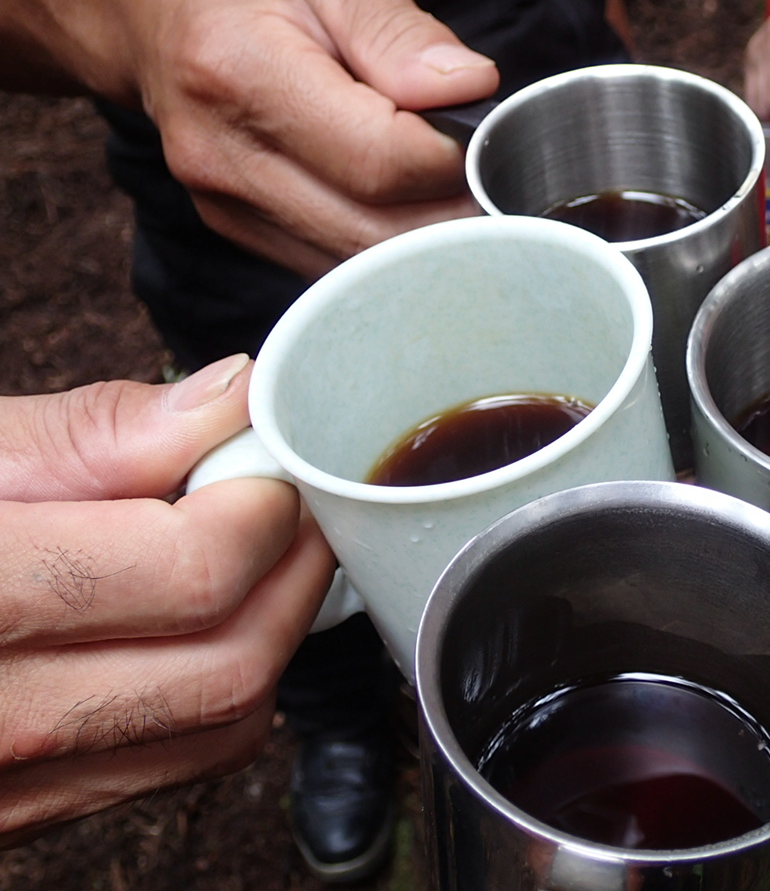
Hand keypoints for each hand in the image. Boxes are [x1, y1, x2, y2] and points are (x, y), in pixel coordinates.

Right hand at [0, 0, 499, 277]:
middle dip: (453, 220)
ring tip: (463, 203)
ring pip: (358, 267)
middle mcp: (224, 154)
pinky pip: (336, 268)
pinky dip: (387, 252)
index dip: (455, 163)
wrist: (155, 14)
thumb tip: (468, 89)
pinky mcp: (241, 233)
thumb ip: (403, 34)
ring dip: (426, 247)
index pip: (380, 160)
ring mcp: (226, 206)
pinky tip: (415, 217)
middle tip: (498, 190)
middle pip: (373, 232)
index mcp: (241, 69)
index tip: (491, 144)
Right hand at [0, 355, 334, 845]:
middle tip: (286, 504)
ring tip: (255, 554)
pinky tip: (198, 622)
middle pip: (228, 665)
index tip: (267, 465)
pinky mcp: (18, 819)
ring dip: (269, 631)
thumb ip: (87, 435)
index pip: (189, 576)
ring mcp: (1, 793)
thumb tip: (228, 401)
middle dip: (290, 573)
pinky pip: (173, 764)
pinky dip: (218, 688)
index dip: (261, 509)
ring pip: (221, 728)